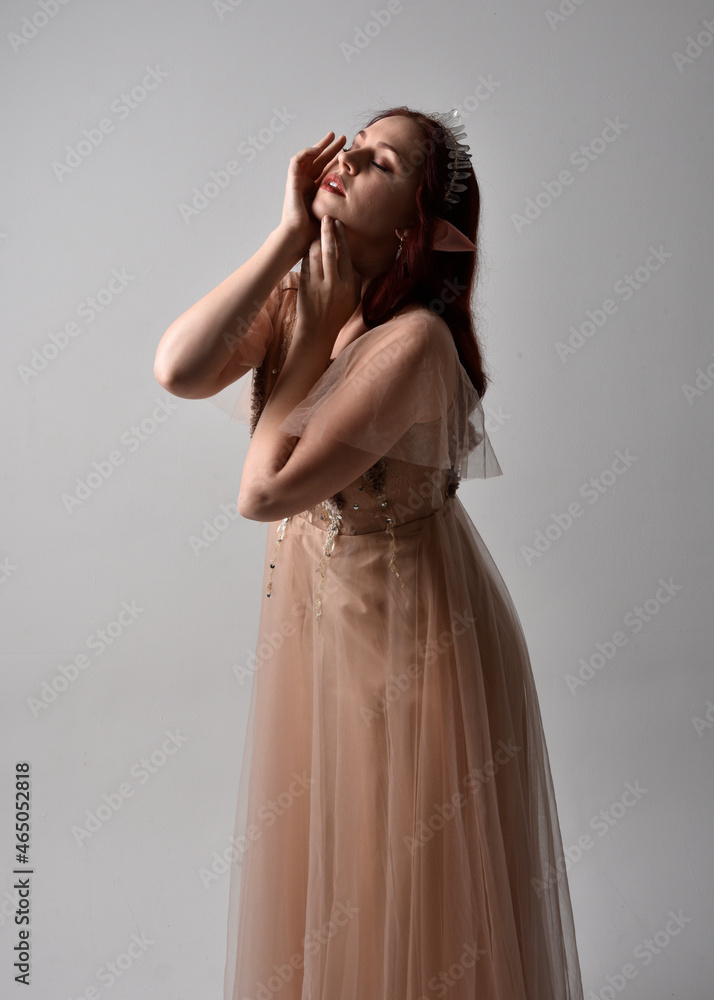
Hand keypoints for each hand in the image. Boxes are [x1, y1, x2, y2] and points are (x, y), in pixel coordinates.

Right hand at [278, 131, 345, 257]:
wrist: (299, 238)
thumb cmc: (315, 232)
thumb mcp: (334, 215)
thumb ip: (344, 207)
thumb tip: (362, 206)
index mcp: (316, 191)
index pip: (327, 170)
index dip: (337, 161)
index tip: (351, 154)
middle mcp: (307, 184)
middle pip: (320, 161)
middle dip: (332, 148)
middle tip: (345, 138)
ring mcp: (299, 182)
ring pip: (309, 157)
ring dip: (321, 145)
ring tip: (333, 135)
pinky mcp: (292, 181)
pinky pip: (297, 161)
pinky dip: (306, 153)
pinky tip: (318, 149)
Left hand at [295, 215, 360, 345]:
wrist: (319, 331)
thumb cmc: (338, 313)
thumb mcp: (353, 297)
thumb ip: (354, 277)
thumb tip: (352, 257)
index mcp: (348, 284)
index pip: (344, 254)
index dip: (341, 237)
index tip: (338, 224)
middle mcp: (333, 284)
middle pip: (329, 251)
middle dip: (327, 232)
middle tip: (326, 217)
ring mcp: (317, 285)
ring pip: (315, 256)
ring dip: (315, 241)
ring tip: (317, 231)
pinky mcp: (304, 288)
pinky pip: (305, 265)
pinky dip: (307, 254)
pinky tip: (309, 247)